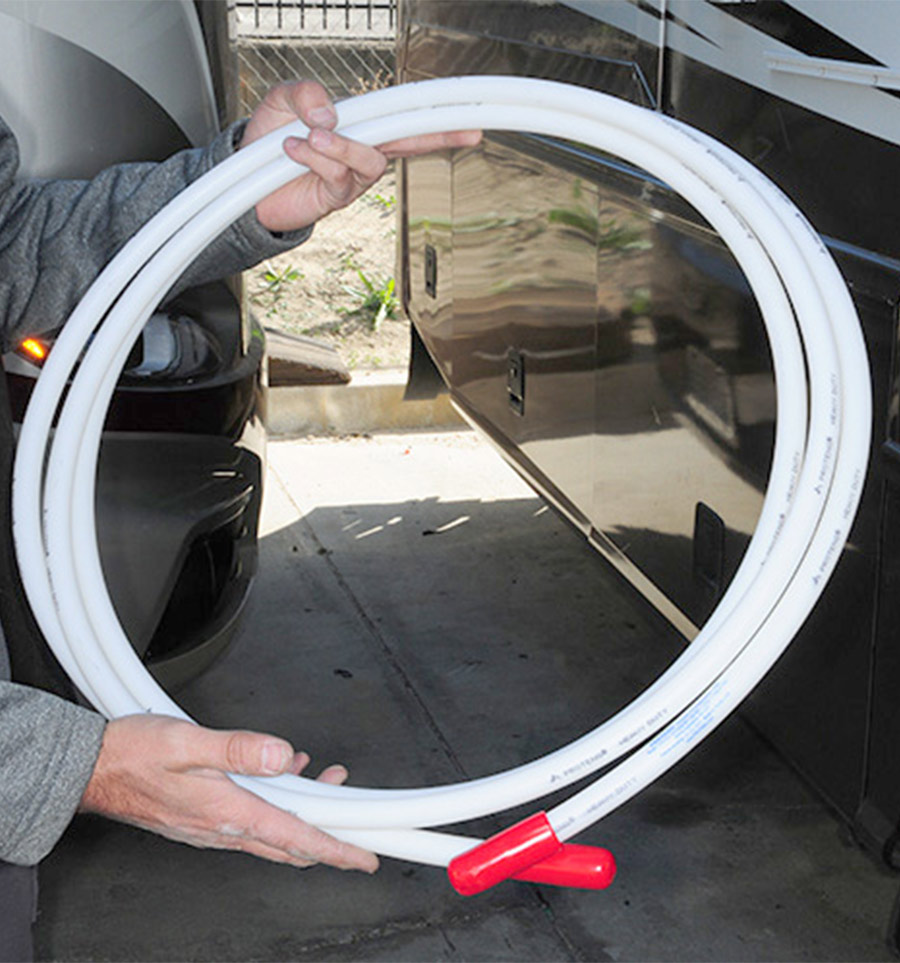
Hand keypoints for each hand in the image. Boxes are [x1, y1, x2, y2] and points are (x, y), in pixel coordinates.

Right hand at [80, 714, 377, 872]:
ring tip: (326, 784)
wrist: (92, 770)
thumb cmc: (133, 754)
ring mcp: (212, 826)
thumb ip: (239, 748)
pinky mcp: (203, 818)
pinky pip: (252, 820)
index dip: (337, 847)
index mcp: (227, 812)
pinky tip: (281, 775)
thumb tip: (282, 755)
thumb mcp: (189, 742)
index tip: (365, 855)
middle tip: (362, 825)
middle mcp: (223, 827)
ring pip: (273, 829)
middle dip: (331, 833)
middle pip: (291, 841)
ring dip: (304, 812)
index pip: (296, 836)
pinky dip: (277, 803)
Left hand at [240, 80, 480, 232]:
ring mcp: (354, 176)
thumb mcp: (283, 99)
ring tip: (310, 137)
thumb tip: (332, 114)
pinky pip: (339, 175)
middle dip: (440, 134)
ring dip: (341, 145)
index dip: (436, 108)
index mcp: (360, 122)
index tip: (468, 108)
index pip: (404, 111)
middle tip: (471, 131)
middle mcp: (364, 149)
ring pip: (370, 159)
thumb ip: (307, 93)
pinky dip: (315, 157)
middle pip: (412, 140)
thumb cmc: (270, 138)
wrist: (245, 177)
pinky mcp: (337, 196)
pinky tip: (293, 150)